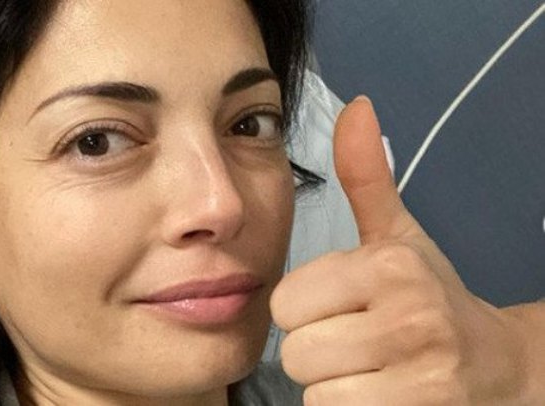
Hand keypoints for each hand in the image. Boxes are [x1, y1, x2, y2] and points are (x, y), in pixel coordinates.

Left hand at [271, 96, 538, 404]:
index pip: (286, 303)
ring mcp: (419, 374)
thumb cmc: (431, 296)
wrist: (498, 366)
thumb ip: (366, 177)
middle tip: (354, 341)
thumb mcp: (398, 235)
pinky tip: (377, 392)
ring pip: (314, 391)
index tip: (339, 307)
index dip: (304, 310)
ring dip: (331, 384)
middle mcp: (408, 316)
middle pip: (296, 350)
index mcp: (389, 265)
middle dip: (317, 350)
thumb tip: (355, 105)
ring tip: (366, 367)